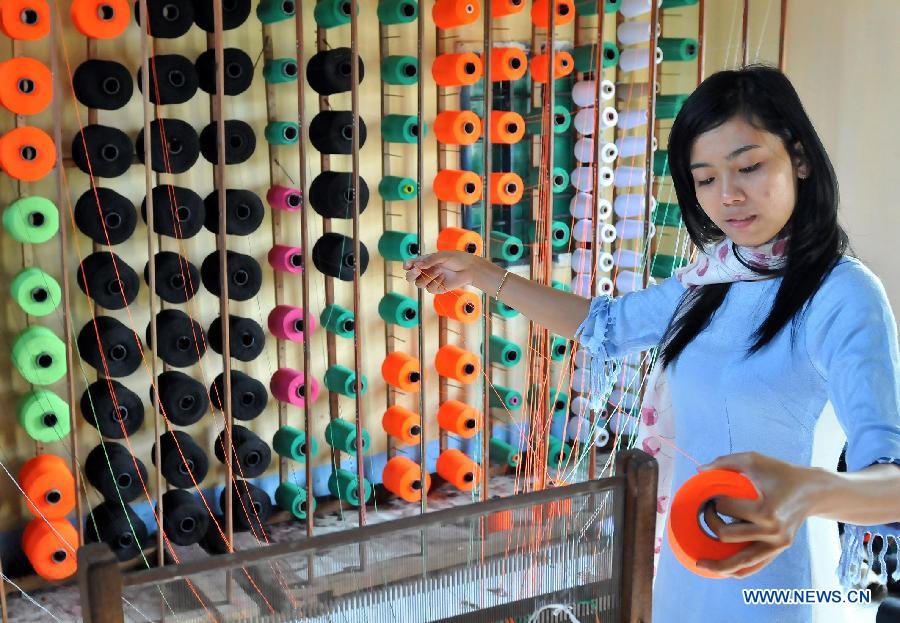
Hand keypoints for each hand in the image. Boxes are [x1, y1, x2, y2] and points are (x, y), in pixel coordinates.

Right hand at [403, 250, 480, 293]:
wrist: (469, 269)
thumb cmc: (456, 259)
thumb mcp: (443, 256)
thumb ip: (430, 260)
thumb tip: (417, 266)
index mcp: (424, 262)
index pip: (410, 265)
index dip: (407, 265)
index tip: (409, 265)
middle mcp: (426, 271)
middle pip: (410, 277)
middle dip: (411, 274)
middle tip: (416, 270)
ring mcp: (431, 280)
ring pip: (419, 284)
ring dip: (428, 277)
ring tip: (438, 270)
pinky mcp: (438, 288)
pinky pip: (430, 289)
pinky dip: (436, 282)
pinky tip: (443, 277)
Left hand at [695, 452, 818, 577]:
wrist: (813, 491)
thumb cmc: (782, 473)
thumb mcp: (754, 460)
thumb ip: (725, 462)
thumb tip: (699, 470)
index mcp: (767, 511)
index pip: (726, 509)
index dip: (713, 500)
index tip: (711, 494)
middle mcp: (773, 532)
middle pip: (727, 535)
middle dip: (710, 522)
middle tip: (706, 511)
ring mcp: (777, 544)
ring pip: (741, 561)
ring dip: (718, 564)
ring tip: (700, 563)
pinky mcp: (779, 550)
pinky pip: (755, 566)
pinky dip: (738, 570)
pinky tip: (721, 570)